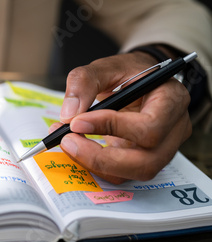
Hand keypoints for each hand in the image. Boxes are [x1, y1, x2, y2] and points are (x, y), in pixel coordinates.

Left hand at [52, 52, 191, 183]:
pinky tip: (77, 148)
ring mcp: (162, 150)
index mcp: (172, 100)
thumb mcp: (105, 66)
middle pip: (145, 162)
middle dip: (100, 157)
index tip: (76, 122)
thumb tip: (68, 115)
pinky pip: (120, 174)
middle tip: (67, 141)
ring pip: (132, 174)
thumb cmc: (127, 72)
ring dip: (94, 164)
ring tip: (68, 142)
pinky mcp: (143, 160)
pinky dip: (94, 166)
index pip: (149, 127)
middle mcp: (173, 130)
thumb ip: (84, 82)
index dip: (112, 128)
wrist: (137, 82)